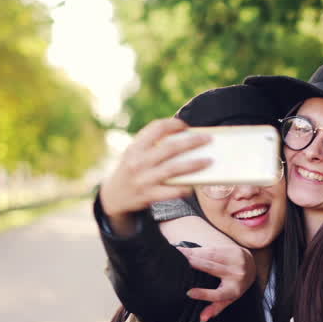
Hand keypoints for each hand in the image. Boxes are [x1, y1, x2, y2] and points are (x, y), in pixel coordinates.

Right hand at [98, 118, 210, 232]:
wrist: (113, 197)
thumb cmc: (130, 170)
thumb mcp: (134, 153)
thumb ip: (151, 144)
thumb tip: (182, 136)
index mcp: (135, 147)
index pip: (156, 128)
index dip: (173, 124)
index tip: (185, 126)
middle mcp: (138, 162)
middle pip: (170, 148)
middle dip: (192, 142)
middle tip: (207, 139)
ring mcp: (144, 179)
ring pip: (174, 169)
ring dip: (194, 164)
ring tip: (209, 160)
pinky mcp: (149, 195)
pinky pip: (172, 191)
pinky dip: (185, 187)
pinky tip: (194, 185)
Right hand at [176, 244, 255, 321]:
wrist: (252, 267)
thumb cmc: (235, 286)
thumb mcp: (228, 298)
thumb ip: (215, 308)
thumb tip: (202, 319)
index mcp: (234, 290)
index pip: (218, 295)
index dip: (204, 294)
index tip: (189, 293)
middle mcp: (236, 275)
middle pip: (211, 269)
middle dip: (193, 264)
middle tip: (176, 264)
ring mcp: (235, 261)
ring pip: (210, 256)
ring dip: (193, 254)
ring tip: (178, 254)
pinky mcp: (233, 250)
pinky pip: (212, 249)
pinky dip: (198, 250)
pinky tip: (187, 250)